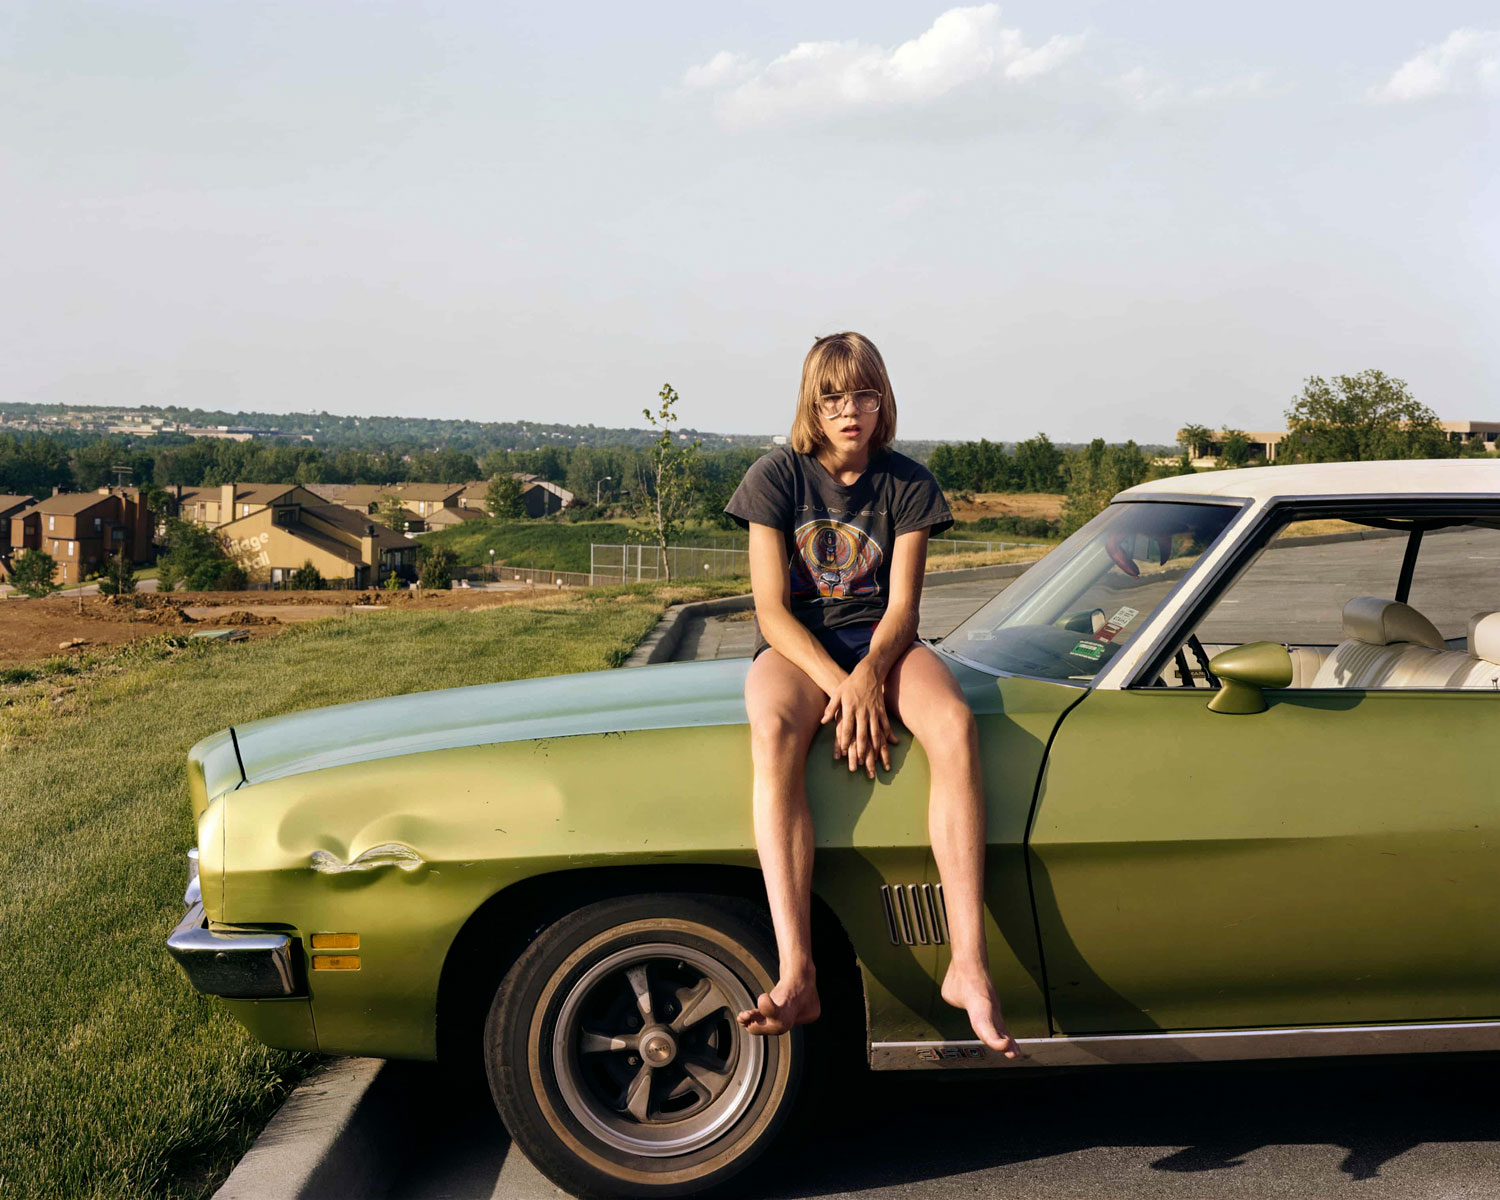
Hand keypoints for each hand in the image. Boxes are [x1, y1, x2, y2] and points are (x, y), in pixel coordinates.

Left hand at [821, 662, 898, 777]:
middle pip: (862, 733)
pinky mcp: (882, 711)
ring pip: (876, 732)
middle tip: (860, 762)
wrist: (868, 673)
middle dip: (861, 749)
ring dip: (876, 747)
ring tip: (876, 760)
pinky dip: (888, 736)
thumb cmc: (850, 684)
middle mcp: (863, 712)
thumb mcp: (837, 693)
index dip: (844, 740)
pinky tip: (890, 745)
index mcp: (850, 708)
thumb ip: (830, 708)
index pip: (846, 727)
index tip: (843, 752)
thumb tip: (823, 721)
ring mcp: (874, 712)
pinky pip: (886, 725)